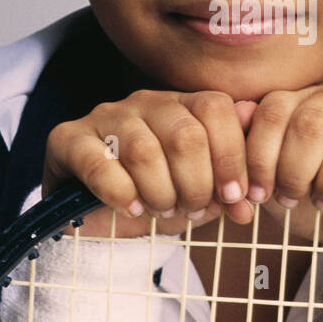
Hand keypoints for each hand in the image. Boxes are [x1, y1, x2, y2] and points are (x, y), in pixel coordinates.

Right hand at [42, 89, 258, 238]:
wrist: (100, 218)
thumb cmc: (157, 195)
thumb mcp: (201, 191)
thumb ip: (230, 184)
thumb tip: (255, 192)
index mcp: (181, 104)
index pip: (217, 109)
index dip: (232, 157)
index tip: (236, 197)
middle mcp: (143, 103)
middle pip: (185, 134)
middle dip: (197, 184)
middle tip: (191, 208)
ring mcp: (104, 117)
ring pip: (144, 152)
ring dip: (160, 193)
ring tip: (161, 210)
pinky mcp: (68, 139)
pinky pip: (99, 164)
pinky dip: (120, 194)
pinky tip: (131, 209)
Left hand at [240, 85, 322, 251]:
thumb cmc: (313, 201)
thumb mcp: (273, 182)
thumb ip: (251, 150)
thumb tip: (234, 113)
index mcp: (304, 101)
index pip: (275, 109)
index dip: (262, 156)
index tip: (260, 194)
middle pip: (311, 122)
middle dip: (296, 171)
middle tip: (295, 198)